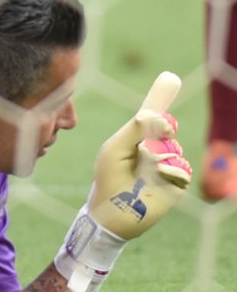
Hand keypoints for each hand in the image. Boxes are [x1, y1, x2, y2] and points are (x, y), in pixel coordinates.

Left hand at [56, 72, 192, 291]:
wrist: (112, 212)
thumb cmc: (108, 179)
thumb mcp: (115, 149)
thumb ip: (134, 129)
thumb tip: (152, 114)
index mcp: (137, 139)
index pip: (154, 116)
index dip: (161, 100)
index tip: (170, 79)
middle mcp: (153, 149)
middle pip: (168, 127)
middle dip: (163, 126)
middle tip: (162, 127)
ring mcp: (166, 165)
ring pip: (175, 147)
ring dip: (160, 154)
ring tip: (145, 167)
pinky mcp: (176, 183)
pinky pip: (183, 167)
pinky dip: (171, 168)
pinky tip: (159, 175)